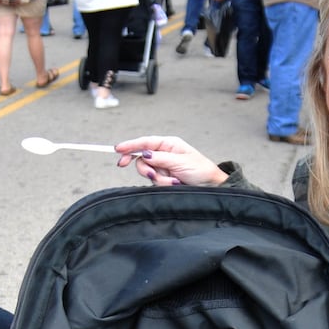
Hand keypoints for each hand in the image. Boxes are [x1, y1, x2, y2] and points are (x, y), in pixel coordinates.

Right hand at [114, 136, 228, 186]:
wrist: (210, 186)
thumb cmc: (201, 170)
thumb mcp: (181, 162)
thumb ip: (161, 158)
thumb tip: (144, 154)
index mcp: (169, 144)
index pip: (145, 142)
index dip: (130, 145)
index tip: (118, 149)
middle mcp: (163, 154)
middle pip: (142, 159)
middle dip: (147, 169)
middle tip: (153, 175)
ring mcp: (162, 166)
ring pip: (148, 172)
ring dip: (160, 179)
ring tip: (174, 181)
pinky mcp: (163, 178)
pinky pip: (154, 182)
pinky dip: (164, 184)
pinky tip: (176, 183)